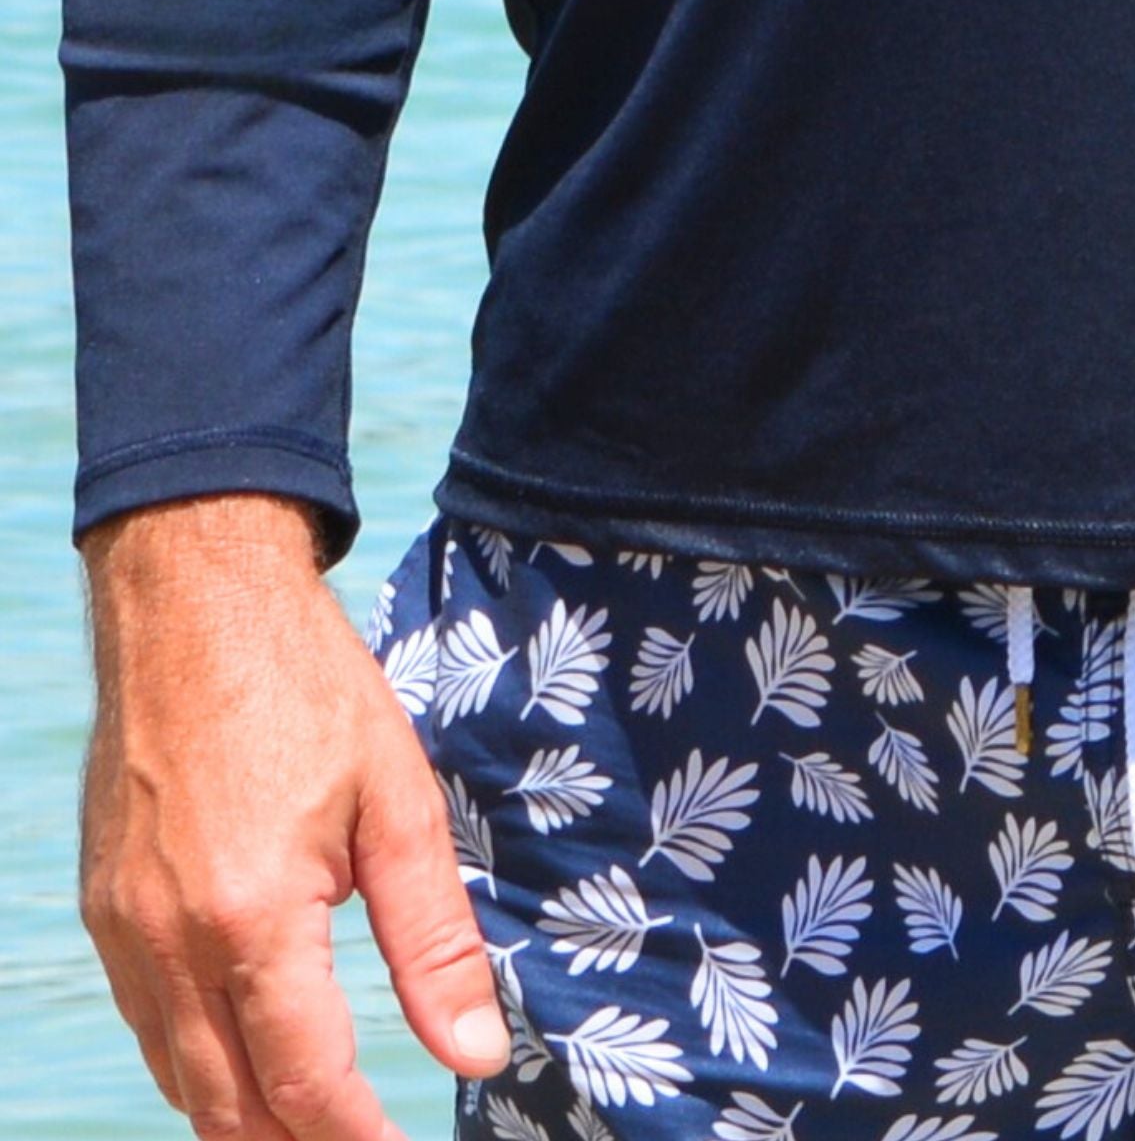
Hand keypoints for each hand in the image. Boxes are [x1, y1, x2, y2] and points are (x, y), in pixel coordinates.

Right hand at [79, 494, 509, 1140]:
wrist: (195, 599)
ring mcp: (125, 930)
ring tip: (315, 1121)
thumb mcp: (399, 803)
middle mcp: (171, 942)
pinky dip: (197, 1064)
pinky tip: (248, 1055)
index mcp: (252, 917)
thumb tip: (477, 1053)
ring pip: (179, 1080)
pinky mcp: (105, 908)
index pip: (305, 1083)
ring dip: (244, 1119)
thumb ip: (435, 943)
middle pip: (230, 1109)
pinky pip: (147, 1025)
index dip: (358, 1139)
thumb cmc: (306, 686)